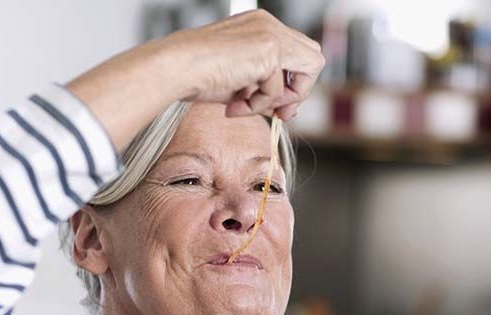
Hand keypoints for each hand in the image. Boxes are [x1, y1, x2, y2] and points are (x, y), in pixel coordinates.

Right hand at [166, 9, 324, 119]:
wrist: (175, 69)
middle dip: (300, 90)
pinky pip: (278, 91)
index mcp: (262, 27)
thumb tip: (289, 110)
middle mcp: (269, 25)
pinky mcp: (268, 51)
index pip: (299, 53)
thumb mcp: (242, 83)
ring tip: (250, 106)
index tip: (278, 108)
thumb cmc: (199, 76)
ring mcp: (271, 35)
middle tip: (280, 113)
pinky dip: (258, 105)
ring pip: (310, 69)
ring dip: (283, 98)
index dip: (295, 84)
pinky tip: (234, 105)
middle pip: (314, 57)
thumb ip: (267, 89)